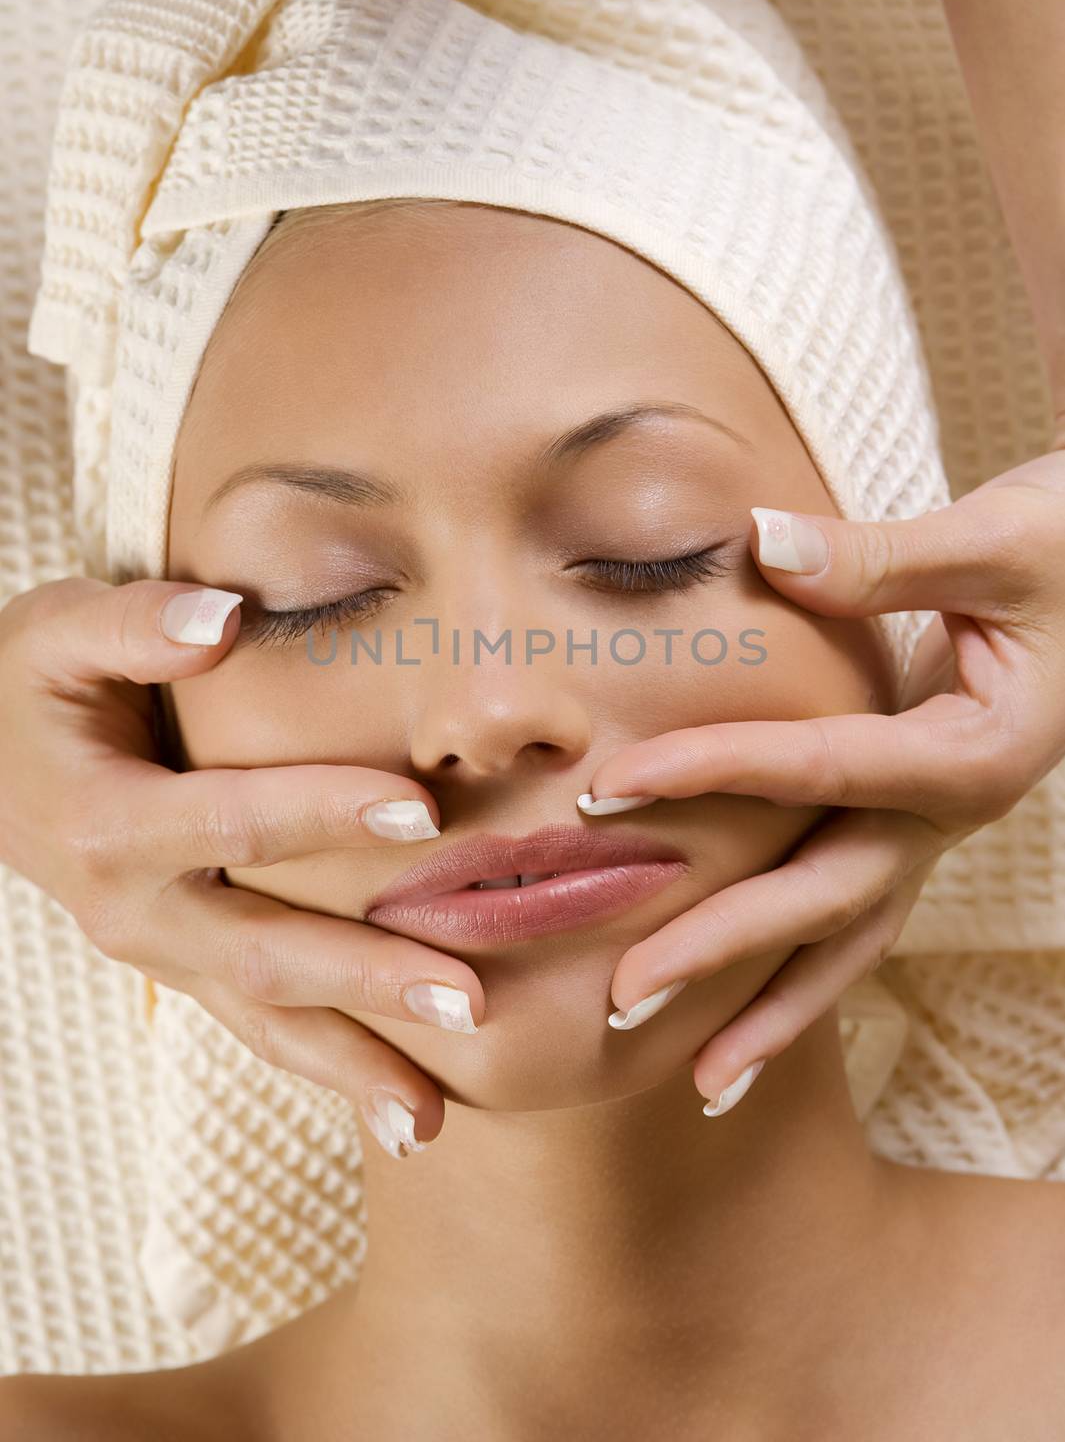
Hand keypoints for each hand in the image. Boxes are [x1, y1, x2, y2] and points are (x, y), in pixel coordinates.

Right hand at [0, 577, 483, 1159]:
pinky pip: (260, 1028)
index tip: (422, 811)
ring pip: (262, 1019)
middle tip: (469, 1002)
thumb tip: (224, 618)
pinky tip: (401, 1109)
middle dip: (367, 979)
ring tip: (432, 1119)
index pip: (232, 819)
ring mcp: (161, 953)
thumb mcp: (57, 634)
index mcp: (108, 822)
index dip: (325, 811)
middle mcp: (134, 908)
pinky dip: (328, 1069)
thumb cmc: (33, 689)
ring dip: (351, 1065)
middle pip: (262, 953)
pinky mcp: (185, 969)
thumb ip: (136, 622)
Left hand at [582, 447, 1064, 1113]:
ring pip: (850, 938)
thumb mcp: (991, 543)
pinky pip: (856, 919)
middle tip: (623, 993)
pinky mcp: (914, 829)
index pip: (822, 769)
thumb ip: (878, 556)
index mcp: (974, 750)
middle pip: (831, 896)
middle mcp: (955, 811)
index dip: (712, 773)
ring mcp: (934, 832)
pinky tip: (743, 1032)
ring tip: (700, 1085)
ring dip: (774, 1011)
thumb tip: (762, 542)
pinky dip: (803, 980)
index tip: (608, 789)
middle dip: (728, 947)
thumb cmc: (1060, 550)